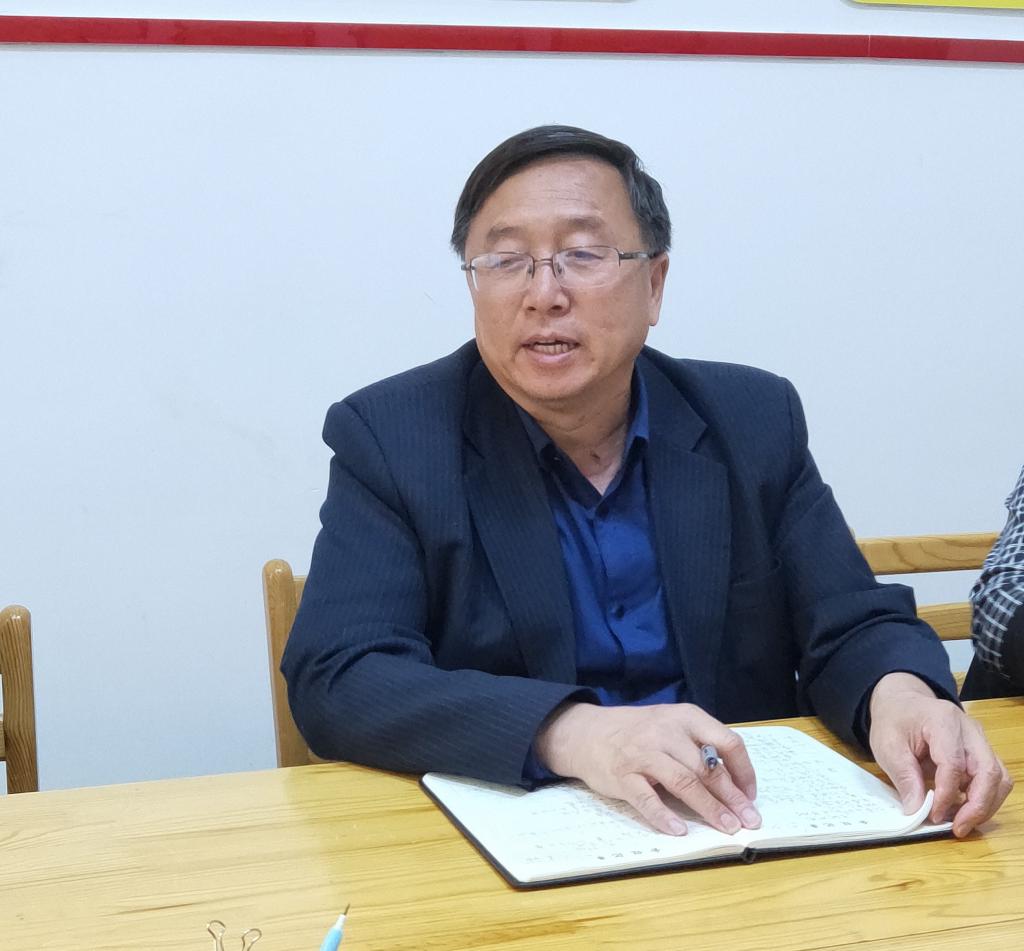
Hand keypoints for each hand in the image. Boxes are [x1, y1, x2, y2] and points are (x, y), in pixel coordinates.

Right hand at [534, 702, 760, 835]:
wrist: (587, 732)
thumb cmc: (638, 732)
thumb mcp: (671, 725)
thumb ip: (698, 746)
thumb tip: (734, 785)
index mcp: (685, 717)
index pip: (727, 742)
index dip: (744, 771)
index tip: (750, 795)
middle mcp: (666, 731)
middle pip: (707, 768)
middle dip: (732, 798)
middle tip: (749, 821)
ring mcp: (643, 753)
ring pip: (684, 782)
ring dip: (709, 808)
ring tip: (726, 828)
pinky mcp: (623, 775)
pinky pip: (647, 799)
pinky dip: (665, 816)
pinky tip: (680, 831)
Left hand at [868, 672, 1013, 837]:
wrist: (902, 703)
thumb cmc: (894, 721)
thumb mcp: (887, 746)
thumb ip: (904, 777)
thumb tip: (917, 811)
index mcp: (943, 720)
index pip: (954, 763)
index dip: (946, 794)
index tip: (933, 815)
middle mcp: (969, 728)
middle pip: (988, 771)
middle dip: (977, 806)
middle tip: (958, 828)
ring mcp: (980, 739)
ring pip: (998, 777)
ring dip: (985, 805)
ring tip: (960, 822)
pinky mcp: (982, 750)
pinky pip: (994, 777)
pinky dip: (984, 797)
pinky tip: (963, 809)